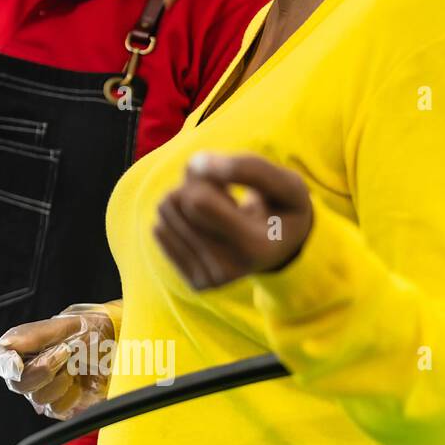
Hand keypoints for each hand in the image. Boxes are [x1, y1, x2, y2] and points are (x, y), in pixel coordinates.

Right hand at [0, 304, 114, 419]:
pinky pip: (59, 408)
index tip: (21, 363)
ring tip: (75, 364)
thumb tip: (5, 348)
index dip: (10, 365)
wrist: (110, 346)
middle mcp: (24, 373)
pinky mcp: (57, 406)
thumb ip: (30, 337)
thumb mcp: (59, 326)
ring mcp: (40, 391)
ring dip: (63, 380)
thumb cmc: (83, 332)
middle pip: (19, 384)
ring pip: (40, 398)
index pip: (3, 362)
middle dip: (45, 368)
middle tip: (65, 351)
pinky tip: (80, 380)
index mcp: (18, 349)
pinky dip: (74, 394)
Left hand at [154, 151, 312, 290]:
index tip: (228, 180)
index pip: (197, 201)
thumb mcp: (285, 183)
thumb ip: (247, 168)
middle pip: (178, 203)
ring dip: (186, 200)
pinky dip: (180, 218)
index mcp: (255, 246)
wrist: (285, 249)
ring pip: (164, 213)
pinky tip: (209, 227)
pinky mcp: (194, 281)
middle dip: (196, 185)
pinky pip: (159, 230)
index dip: (206, 176)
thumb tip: (194, 164)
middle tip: (226, 195)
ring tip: (219, 212)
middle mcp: (229, 269)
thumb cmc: (283, 208)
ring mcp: (209, 279)